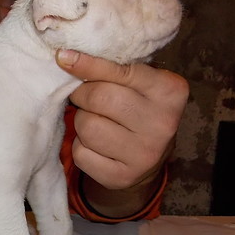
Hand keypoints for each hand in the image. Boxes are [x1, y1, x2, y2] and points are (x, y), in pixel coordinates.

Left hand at [56, 50, 188, 190]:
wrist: (149, 158)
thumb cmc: (140, 109)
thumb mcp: (140, 83)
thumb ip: (115, 68)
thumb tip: (66, 57)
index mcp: (171, 92)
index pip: (120, 72)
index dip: (88, 64)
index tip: (63, 58)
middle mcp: (162, 124)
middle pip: (98, 98)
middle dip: (82, 94)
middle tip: (84, 96)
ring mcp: (143, 154)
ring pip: (86, 126)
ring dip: (82, 121)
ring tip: (96, 121)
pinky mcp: (121, 177)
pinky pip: (80, 153)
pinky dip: (80, 146)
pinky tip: (96, 145)